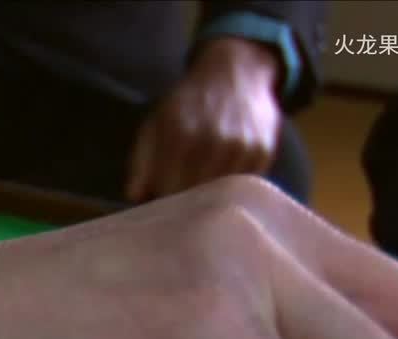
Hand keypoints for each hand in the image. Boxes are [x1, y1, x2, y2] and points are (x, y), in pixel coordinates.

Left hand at [127, 37, 283, 200]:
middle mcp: (213, 140)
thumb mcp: (156, 124)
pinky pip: (244, 186)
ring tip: (204, 184)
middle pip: (196, 195)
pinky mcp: (262, 152)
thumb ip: (141, 162)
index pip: (169, 190)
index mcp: (180, 134)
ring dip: (212, 197)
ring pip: (222, 195)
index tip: (164, 206)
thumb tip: (135, 198)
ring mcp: (241, 147)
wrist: (236, 73)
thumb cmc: (189, 104)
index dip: (166, 203)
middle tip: (184, 200)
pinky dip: (233, 187)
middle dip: (187, 203)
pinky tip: (225, 172)